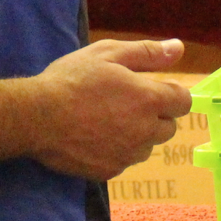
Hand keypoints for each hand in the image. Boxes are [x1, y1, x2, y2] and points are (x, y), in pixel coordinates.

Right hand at [29, 38, 192, 180]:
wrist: (37, 117)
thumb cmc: (72, 79)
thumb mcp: (107, 54)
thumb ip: (147, 53)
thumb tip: (179, 48)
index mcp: (148, 99)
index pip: (183, 102)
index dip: (171, 93)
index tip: (152, 89)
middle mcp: (145, 131)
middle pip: (169, 128)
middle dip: (155, 115)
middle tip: (125, 103)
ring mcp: (128, 155)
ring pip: (147, 146)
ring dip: (137, 135)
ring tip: (107, 119)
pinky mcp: (110, 171)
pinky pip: (124, 161)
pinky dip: (116, 150)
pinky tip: (94, 136)